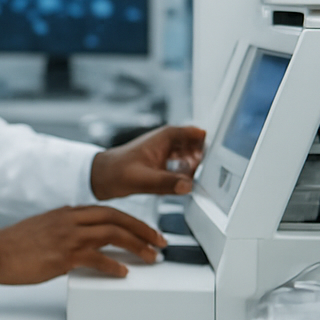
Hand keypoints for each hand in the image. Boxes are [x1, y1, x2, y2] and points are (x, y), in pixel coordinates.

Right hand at [0, 205, 166, 283]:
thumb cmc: (15, 245)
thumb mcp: (44, 229)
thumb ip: (66, 231)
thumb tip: (85, 245)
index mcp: (66, 212)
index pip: (108, 211)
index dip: (132, 220)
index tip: (146, 230)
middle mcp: (70, 220)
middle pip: (116, 219)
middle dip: (143, 230)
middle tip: (159, 242)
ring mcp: (67, 237)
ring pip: (112, 235)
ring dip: (137, 246)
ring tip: (151, 258)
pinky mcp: (62, 256)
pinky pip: (97, 258)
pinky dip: (114, 265)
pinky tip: (123, 272)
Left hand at [89, 125, 205, 199]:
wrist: (100, 177)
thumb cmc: (115, 172)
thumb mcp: (142, 179)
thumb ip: (165, 182)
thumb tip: (187, 185)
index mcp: (165, 137)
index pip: (196, 133)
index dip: (209, 143)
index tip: (220, 158)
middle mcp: (168, 142)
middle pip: (197, 146)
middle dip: (204, 159)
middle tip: (205, 176)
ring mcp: (166, 152)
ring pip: (191, 157)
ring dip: (196, 169)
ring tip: (194, 182)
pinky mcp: (164, 164)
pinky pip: (183, 167)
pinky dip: (187, 174)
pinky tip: (183, 186)